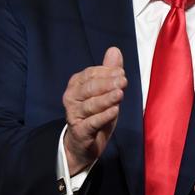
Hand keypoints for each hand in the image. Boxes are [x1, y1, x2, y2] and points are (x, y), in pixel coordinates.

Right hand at [63, 47, 125, 174]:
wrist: (82, 144)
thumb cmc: (95, 114)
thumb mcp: (104, 92)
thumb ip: (109, 71)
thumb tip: (114, 50)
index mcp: (76, 84)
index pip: (91, 74)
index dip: (106, 72)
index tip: (121, 72)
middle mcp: (71, 98)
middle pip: (90, 88)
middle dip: (107, 83)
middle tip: (123, 80)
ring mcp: (74, 115)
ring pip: (90, 105)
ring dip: (106, 99)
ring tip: (120, 94)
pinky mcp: (80, 131)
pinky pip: (92, 122)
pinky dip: (103, 116)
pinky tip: (115, 110)